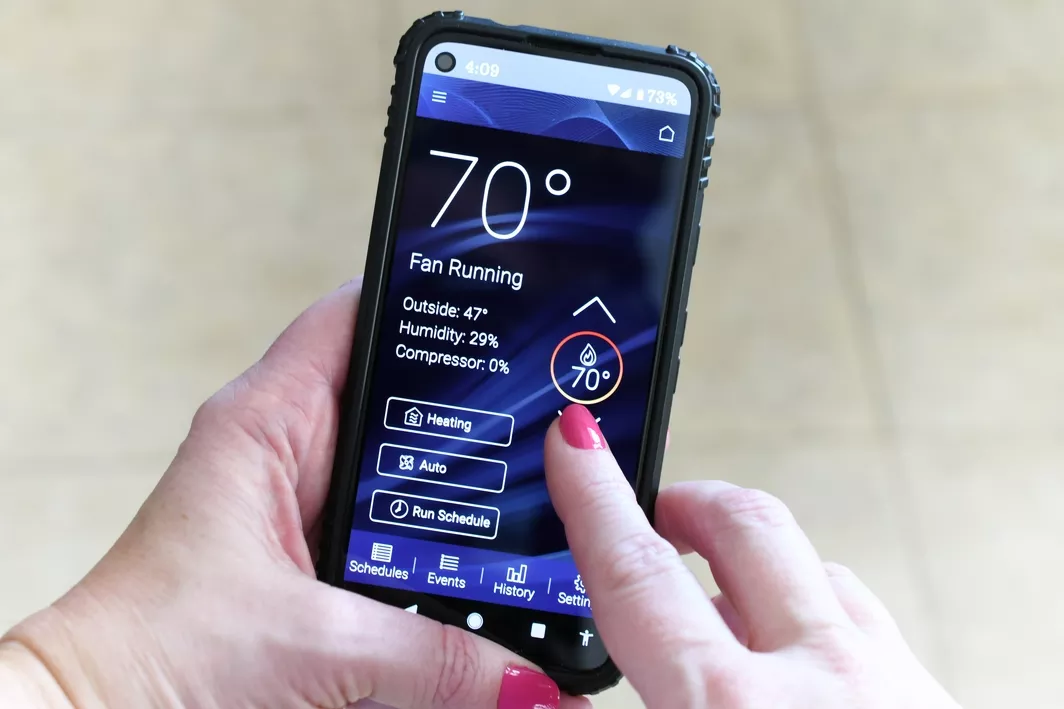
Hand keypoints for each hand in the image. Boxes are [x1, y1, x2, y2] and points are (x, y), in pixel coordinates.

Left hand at [0, 282, 585, 708]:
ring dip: (454, 487)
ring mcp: (301, 501)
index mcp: (266, 421)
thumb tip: (530, 679)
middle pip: (395, 396)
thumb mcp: (314, 645)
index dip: (426, 297)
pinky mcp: (310, 555)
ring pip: (399, 468)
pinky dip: (432, 544)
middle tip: (545, 419)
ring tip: (532, 499)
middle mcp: (286, 448)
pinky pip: (391, 527)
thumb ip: (434, 655)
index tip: (503, 297)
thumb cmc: (153, 655)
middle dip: (468, 408)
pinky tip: (481, 568)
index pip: (354, 318)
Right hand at [544, 404, 961, 708]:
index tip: (575, 439)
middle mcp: (824, 680)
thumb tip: (548, 692)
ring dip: (756, 566)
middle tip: (655, 509)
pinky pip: (870, 625)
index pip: (637, 572)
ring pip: (819, 570)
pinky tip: (800, 657)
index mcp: (731, 708)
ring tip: (719, 591)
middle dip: (690, 501)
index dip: (594, 495)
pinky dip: (819, 618)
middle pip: (746, 527)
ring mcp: (894, 685)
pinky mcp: (935, 702)